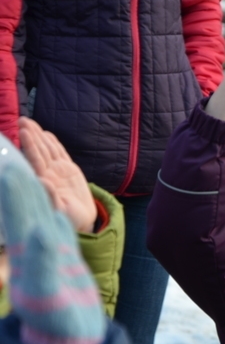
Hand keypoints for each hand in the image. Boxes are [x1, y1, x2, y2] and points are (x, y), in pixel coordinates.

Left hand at [18, 117, 96, 232]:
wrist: (82, 223)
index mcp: (45, 182)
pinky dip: (54, 144)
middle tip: (23, 120)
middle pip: (39, 151)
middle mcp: (49, 175)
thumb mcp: (60, 212)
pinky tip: (46, 134)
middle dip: (31, 136)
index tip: (23, 132)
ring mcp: (58, 172)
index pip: (35, 160)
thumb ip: (50, 196)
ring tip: (29, 122)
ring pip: (47, 150)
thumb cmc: (69, 220)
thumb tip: (41, 180)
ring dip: (39, 136)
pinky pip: (60, 154)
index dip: (30, 146)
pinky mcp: (69, 171)